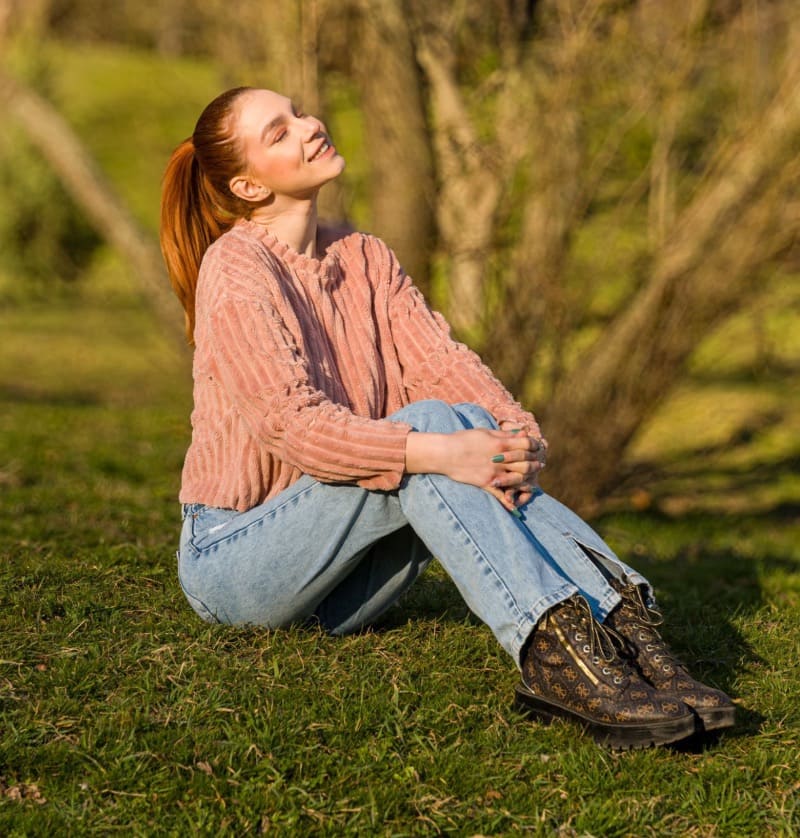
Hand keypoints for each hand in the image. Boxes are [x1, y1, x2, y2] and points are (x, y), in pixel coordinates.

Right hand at [405, 428, 543, 512]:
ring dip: (528, 480)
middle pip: (526, 462)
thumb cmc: (463, 439)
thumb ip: (505, 434)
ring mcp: (493, 472)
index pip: (526, 444)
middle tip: (540, 466)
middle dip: (535, 464)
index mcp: (500, 443)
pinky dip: (509, 502)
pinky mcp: (485, 483)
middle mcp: (500, 458)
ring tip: (532, 481)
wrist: (445, 453)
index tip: (537, 448)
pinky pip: (500, 494)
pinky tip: (516, 507)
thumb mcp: (485, 432)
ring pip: (518, 478)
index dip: (535, 446)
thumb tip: (522, 433)